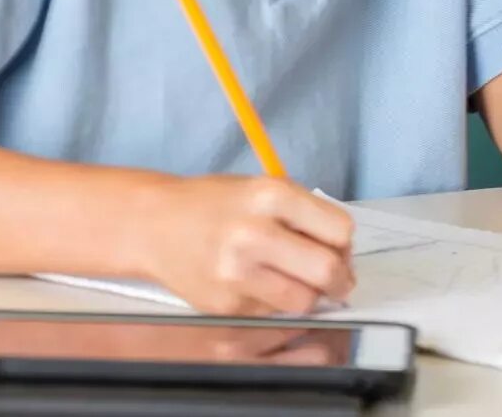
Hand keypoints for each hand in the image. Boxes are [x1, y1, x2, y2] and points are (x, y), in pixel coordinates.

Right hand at [136, 176, 354, 315]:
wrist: (154, 225)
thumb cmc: (216, 204)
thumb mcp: (265, 189)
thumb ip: (307, 215)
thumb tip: (344, 253)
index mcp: (272, 196)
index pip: (340, 230)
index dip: (347, 245)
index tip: (343, 251)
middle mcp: (254, 233)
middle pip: (326, 270)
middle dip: (340, 280)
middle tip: (339, 282)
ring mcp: (236, 272)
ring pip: (302, 301)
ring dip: (310, 297)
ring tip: (299, 283)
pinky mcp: (224, 304)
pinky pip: (270, 313)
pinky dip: (274, 304)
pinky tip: (260, 285)